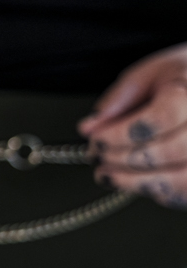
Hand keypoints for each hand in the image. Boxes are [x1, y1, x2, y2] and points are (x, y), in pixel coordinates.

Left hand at [78, 43, 186, 208]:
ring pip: (181, 179)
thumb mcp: (147, 75)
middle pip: (168, 152)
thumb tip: (90, 127)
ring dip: (136, 182)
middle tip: (97, 158)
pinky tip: (135, 181)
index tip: (96, 140)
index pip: (158, 121)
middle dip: (123, 159)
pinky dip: (157, 192)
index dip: (120, 135)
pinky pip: (185, 192)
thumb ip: (118, 99)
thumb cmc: (178, 78)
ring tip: (108, 175)